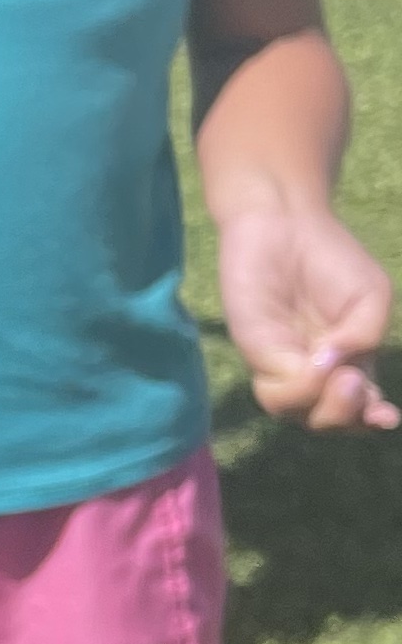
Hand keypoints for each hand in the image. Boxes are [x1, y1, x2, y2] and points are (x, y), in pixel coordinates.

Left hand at [217, 200, 398, 430]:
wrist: (284, 222)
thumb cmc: (332, 259)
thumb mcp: (371, 296)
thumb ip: (365, 338)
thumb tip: (337, 368)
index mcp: (347, 363)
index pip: (359, 409)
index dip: (373, 420)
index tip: (388, 417)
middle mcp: (313, 372)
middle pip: (331, 421)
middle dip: (349, 415)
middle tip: (354, 381)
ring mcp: (283, 365)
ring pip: (301, 414)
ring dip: (327, 405)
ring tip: (339, 374)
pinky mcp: (255, 353)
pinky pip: (275, 392)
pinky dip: (301, 387)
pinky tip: (314, 361)